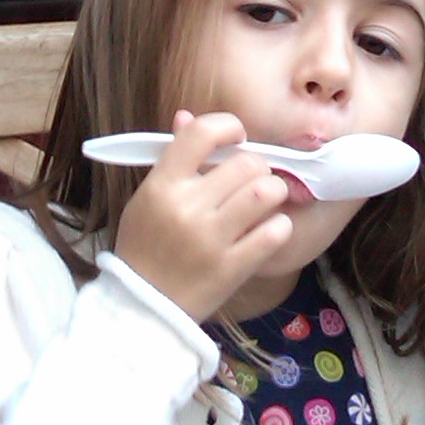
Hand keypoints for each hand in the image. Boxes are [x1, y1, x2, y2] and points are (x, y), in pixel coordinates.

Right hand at [113, 111, 291, 322]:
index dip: (228, 127)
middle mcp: (187, 208)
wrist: (144, 307)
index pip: (202, 134)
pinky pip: (276, 231)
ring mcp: (212, 239)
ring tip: (263, 201)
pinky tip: (268, 229)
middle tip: (251, 180)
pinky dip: (279, 226)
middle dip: (257, 166)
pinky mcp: (234, 267)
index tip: (236, 137)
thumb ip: (173, 160)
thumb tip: (188, 117)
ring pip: (266, 191)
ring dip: (273, 191)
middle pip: (246, 162)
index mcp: (162, 186)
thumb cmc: (146, 248)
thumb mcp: (148, 199)